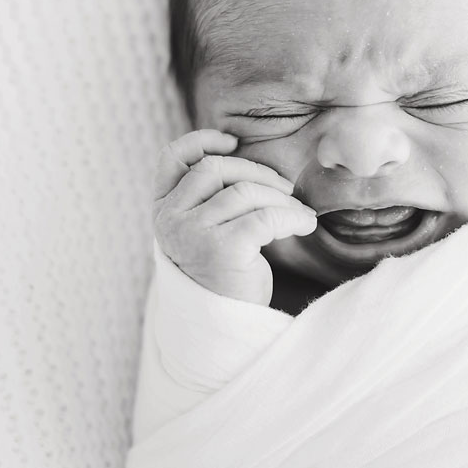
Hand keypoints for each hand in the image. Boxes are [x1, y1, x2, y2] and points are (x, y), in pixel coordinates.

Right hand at [153, 128, 317, 305]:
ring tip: (299, 214)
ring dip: (282, 199)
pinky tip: (305, 225)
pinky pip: (266, 217)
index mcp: (163, 209)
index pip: (172, 158)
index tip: (232, 142)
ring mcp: (192, 234)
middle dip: (258, 173)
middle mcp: (170, 219)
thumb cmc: (222, 272)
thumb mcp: (205, 228)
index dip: (201, 141)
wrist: (225, 326)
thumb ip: (210, 196)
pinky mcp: (221, 250)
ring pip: (244, 192)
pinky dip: (293, 217)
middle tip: (286, 191)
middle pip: (215, 169)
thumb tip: (243, 154)